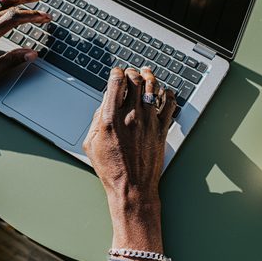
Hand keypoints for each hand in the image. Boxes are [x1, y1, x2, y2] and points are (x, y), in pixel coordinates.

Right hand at [83, 66, 175, 253]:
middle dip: (132, 72)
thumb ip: (97, 120)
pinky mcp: (161, 130)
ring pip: (153, 88)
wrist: (132, 188)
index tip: (116, 73)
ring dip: (150, 77)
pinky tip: (164, 92)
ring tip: (147, 74)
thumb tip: (104, 104)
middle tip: (130, 73)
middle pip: (135, 80)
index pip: (116, 82)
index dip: (116, 73)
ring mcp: (149, 122)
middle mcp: (131, 116)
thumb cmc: (111, 170)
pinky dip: (168, 94)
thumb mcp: (92, 144)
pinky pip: (170, 104)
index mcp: (111, 118)